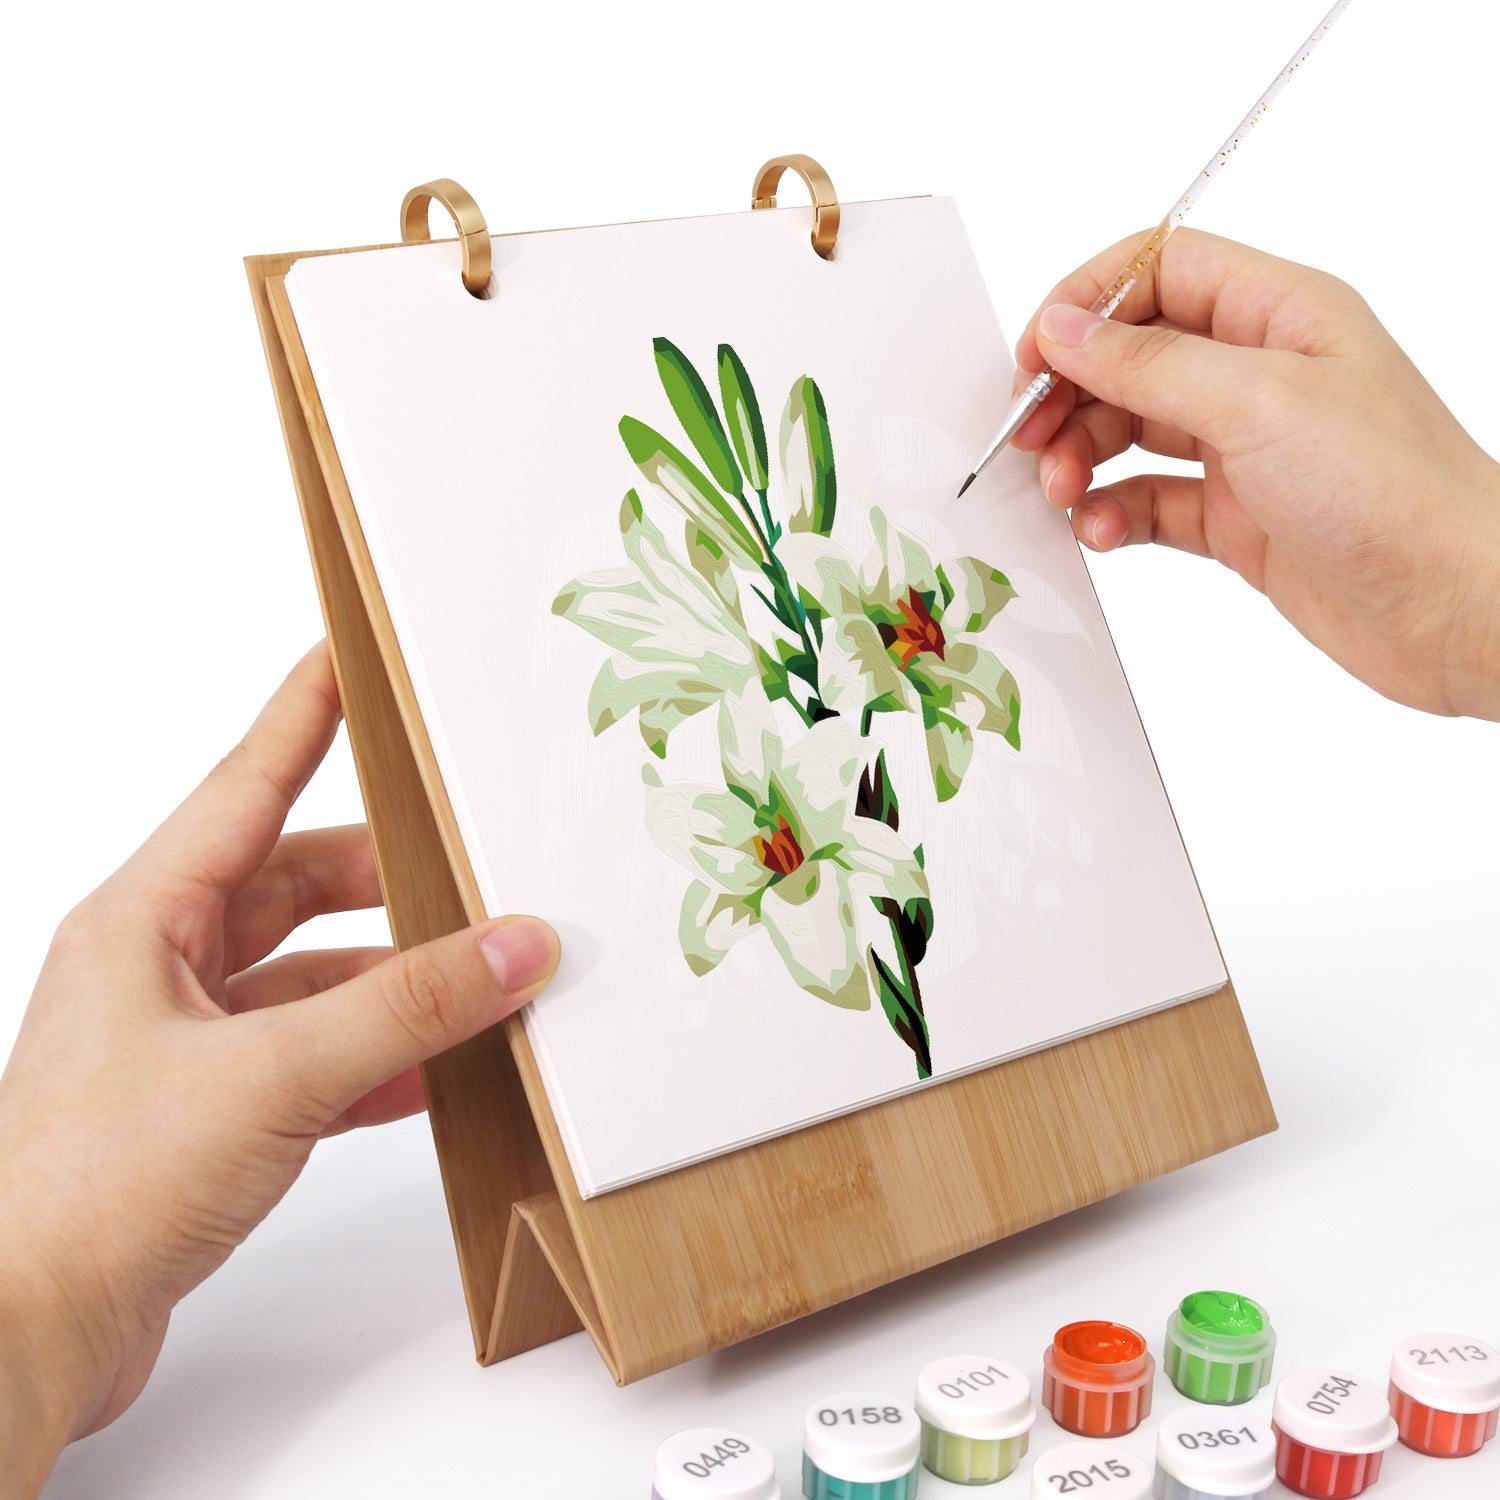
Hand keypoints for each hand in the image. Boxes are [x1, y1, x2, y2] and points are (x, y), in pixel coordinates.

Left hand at [0, 645, 559, 1497]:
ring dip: (392, 981)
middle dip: (387, 878)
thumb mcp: (275, 1073)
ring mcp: (182, 1045)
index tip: (348, 660)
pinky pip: (313, 1059)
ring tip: (478, 977)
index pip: (244, 786)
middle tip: (469, 862)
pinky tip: (434, 1075)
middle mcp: (159, 970)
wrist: (26, 1334)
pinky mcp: (207, 1115)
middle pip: (295, 886)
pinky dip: (376, 1059)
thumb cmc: (92, 1187)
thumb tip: (512, 946)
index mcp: (145, 922)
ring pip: (311, 978)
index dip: (301, 717)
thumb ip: (406, 1006)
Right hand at [1010, 228, 1499, 719]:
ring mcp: (1247, 448)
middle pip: (1131, 356)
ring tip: (1065, 492)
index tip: (1036, 355)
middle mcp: (1259, 373)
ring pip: (1131, 432)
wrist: (1456, 606)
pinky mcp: (1237, 519)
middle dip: (1072, 393)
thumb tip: (1065, 329)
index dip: (1088, 302)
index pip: (1159, 269)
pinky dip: (1113, 514)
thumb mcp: (1258, 403)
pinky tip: (1102, 530)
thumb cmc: (1393, 493)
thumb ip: (1148, 363)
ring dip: (1082, 457)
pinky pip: (1149, 501)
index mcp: (1279, 313)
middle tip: (1030, 438)